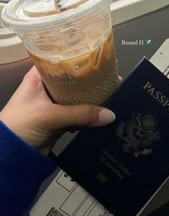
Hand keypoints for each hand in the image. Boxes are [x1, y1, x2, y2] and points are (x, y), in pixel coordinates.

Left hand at [0, 66, 117, 154]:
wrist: (10, 157)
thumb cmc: (18, 126)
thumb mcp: (50, 115)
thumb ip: (80, 114)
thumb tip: (108, 114)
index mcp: (38, 77)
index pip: (61, 61)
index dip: (78, 59)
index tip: (97, 58)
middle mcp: (46, 88)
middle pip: (72, 80)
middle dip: (90, 79)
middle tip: (110, 75)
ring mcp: (53, 104)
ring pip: (77, 97)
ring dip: (91, 97)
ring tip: (111, 91)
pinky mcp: (58, 120)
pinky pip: (77, 114)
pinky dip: (88, 114)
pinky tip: (102, 112)